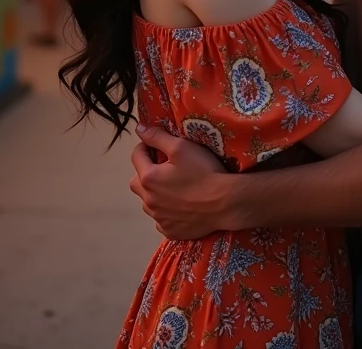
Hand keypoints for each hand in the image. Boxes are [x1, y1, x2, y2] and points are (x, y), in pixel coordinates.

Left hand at [130, 125, 229, 240]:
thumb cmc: (203, 172)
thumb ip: (157, 137)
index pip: (136, 156)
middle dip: (146, 172)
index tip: (158, 144)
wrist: (225, 203)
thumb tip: (139, 129)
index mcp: (148, 178)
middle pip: (136, 182)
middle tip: (165, 167)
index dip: (145, 146)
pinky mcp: (170, 232)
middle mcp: (148, 201)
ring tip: (175, 186)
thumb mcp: (181, 147)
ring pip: (148, 202)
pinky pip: (161, 219)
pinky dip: (166, 211)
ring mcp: (159, 219)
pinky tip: (181, 205)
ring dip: (155, 193)